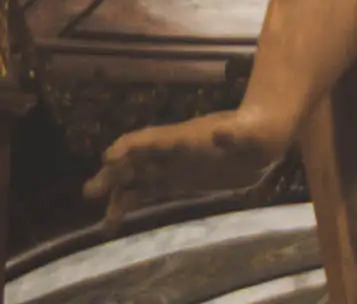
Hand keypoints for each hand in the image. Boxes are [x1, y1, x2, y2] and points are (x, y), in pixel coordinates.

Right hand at [100, 99, 303, 216]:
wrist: (265, 136)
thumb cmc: (259, 132)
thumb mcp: (250, 135)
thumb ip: (234, 136)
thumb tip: (219, 134)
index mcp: (186, 136)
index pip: (152, 138)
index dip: (130, 146)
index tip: (108, 158)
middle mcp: (173, 150)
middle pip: (136, 160)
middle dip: (114, 174)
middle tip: (91, 192)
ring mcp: (174, 164)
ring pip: (137, 178)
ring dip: (118, 196)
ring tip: (106, 223)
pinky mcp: (180, 179)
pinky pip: (149, 191)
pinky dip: (131, 203)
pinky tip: (116, 220)